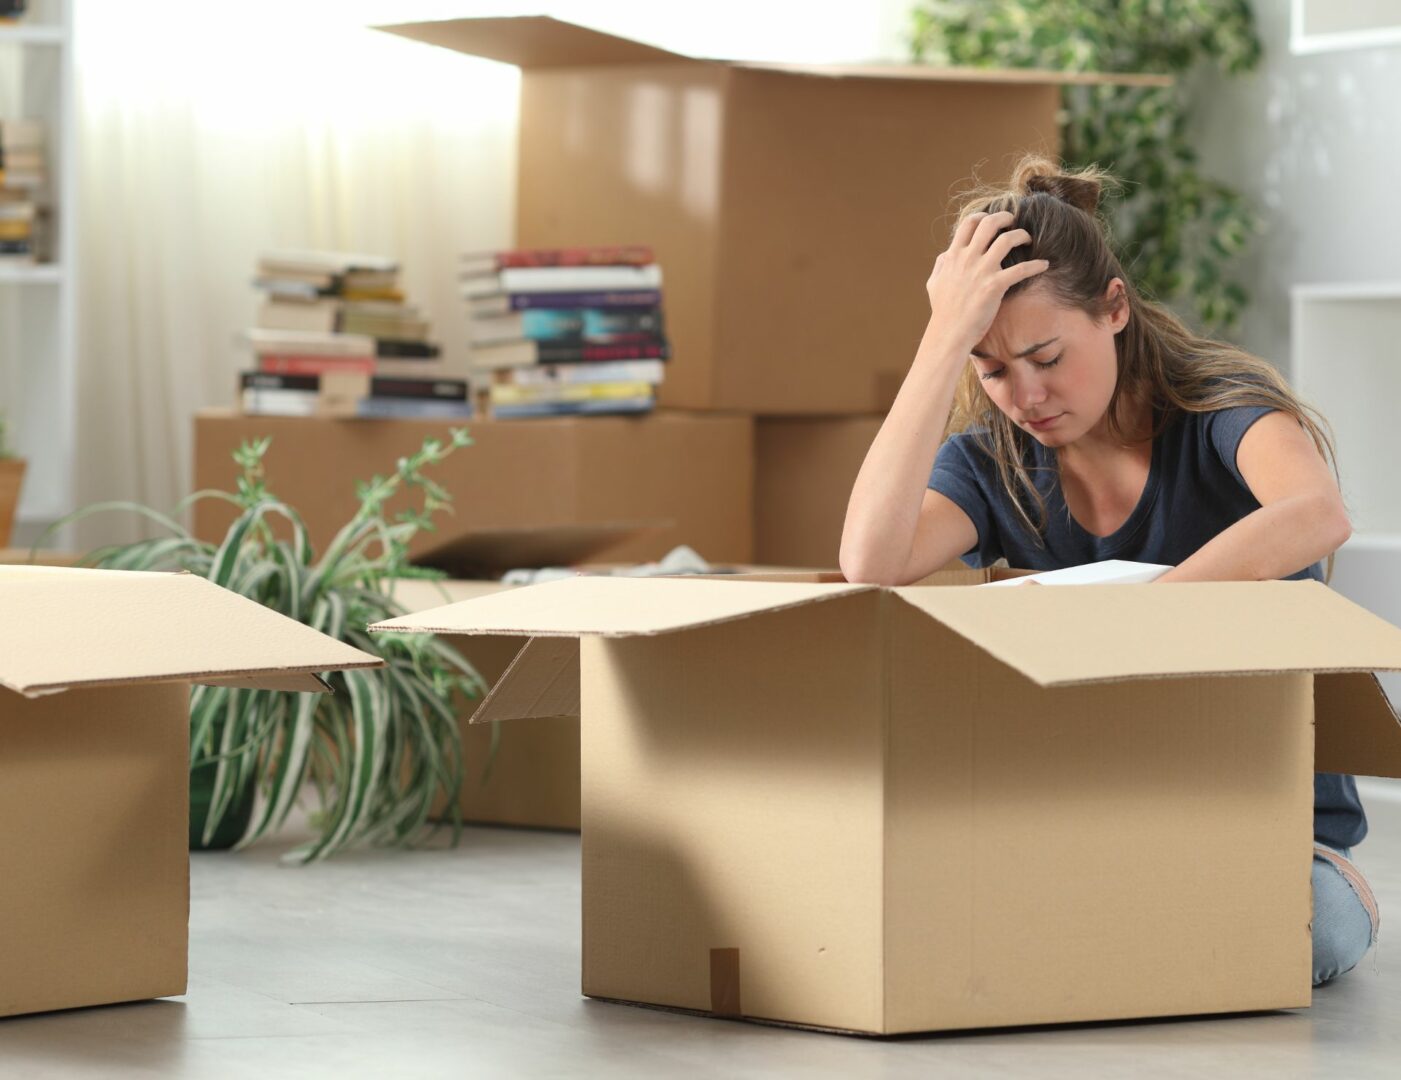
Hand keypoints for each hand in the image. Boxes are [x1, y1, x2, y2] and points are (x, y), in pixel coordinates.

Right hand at [925, 210, 1048, 354]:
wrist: (949, 333)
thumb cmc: (942, 311)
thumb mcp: (934, 283)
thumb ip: (941, 264)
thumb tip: (947, 253)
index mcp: (953, 256)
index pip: (968, 223)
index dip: (982, 216)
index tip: (992, 220)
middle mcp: (968, 259)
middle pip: (989, 224)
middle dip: (1005, 217)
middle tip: (1013, 220)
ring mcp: (982, 271)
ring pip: (1007, 239)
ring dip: (1021, 235)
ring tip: (1028, 239)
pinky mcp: (995, 286)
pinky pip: (1021, 269)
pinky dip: (1036, 265)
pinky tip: (1044, 264)